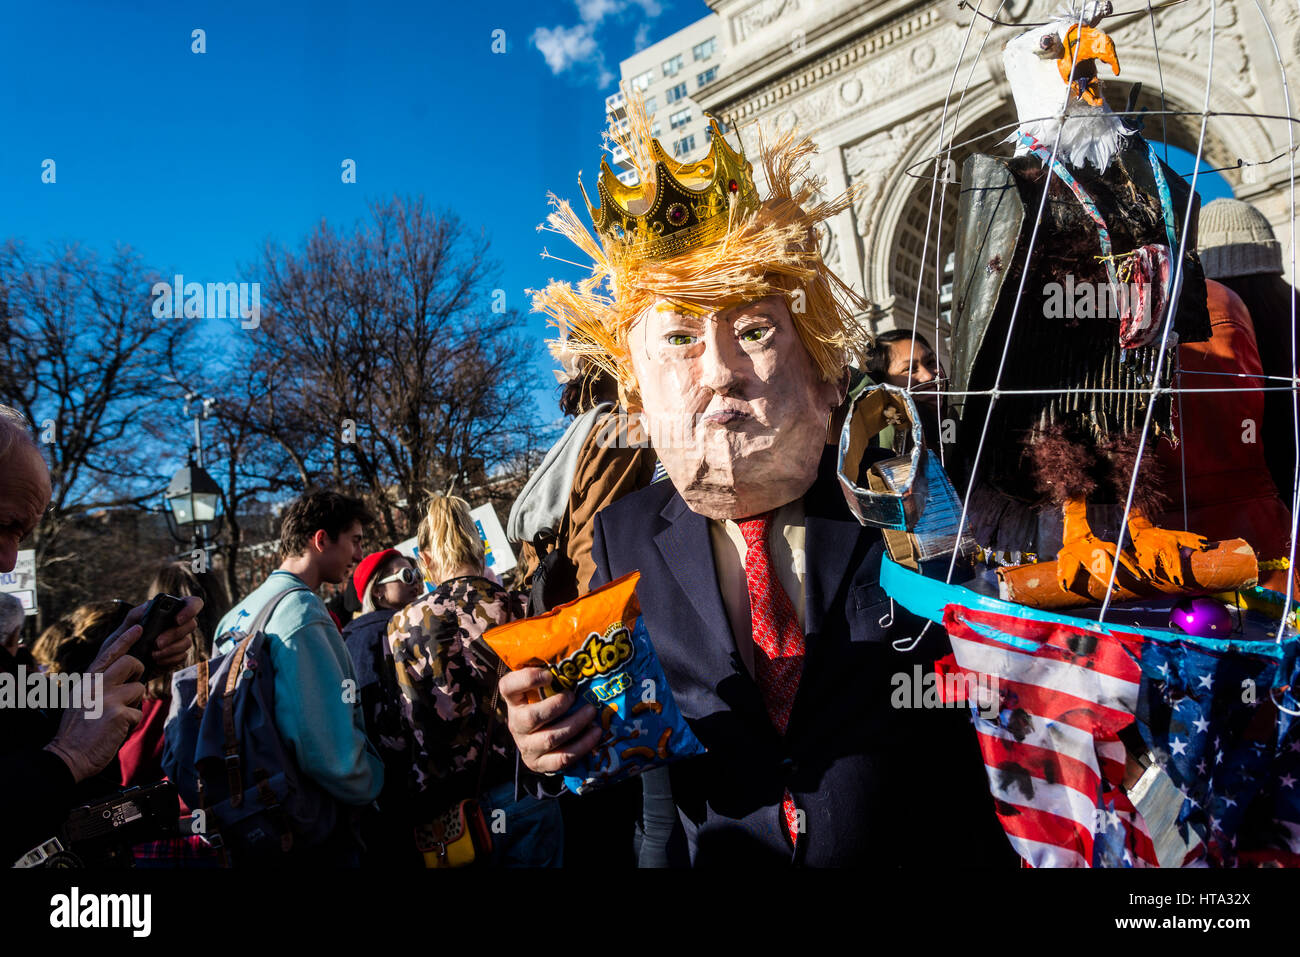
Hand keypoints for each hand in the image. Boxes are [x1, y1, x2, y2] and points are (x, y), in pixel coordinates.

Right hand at [44, 623, 146, 782]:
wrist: (67, 756)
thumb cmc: (76, 730)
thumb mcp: (81, 700)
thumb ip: (98, 686)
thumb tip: (122, 678)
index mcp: (87, 681)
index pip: (108, 653)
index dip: (125, 639)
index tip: (139, 628)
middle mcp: (96, 685)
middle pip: (131, 662)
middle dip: (138, 672)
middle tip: (131, 685)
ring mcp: (108, 697)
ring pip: (138, 688)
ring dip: (133, 704)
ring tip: (116, 717)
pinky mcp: (118, 713)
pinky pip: (138, 712)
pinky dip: (131, 723)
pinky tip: (116, 731)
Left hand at [103, 596, 203, 674]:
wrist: (119, 670)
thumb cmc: (120, 646)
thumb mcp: (122, 630)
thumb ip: (134, 616)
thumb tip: (148, 606)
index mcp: (167, 612)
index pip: (191, 603)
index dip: (190, 608)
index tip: (177, 619)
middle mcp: (176, 625)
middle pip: (191, 624)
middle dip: (174, 634)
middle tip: (157, 642)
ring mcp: (178, 642)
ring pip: (187, 642)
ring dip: (171, 649)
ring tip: (153, 654)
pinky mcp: (176, 656)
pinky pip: (181, 657)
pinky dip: (169, 660)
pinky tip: (156, 661)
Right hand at [500, 667, 599, 774]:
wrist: (541, 742)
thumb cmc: (548, 704)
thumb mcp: (544, 689)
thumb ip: (554, 672)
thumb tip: (581, 645)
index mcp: (514, 701)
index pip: (508, 687)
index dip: (526, 679)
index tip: (549, 675)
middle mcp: (516, 724)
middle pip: (530, 718)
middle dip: (556, 706)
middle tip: (573, 696)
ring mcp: (526, 746)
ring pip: (550, 738)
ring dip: (575, 725)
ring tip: (591, 712)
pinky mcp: (540, 764)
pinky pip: (561, 759)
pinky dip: (582, 746)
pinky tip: (595, 733)